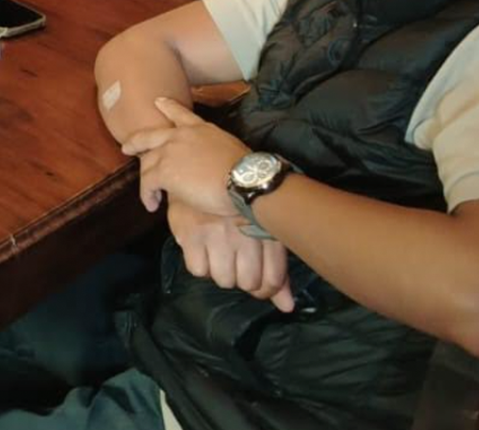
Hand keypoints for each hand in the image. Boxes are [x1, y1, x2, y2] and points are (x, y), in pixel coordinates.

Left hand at [121, 97, 250, 217]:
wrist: (243, 180)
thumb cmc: (245, 172)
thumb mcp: (228, 149)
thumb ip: (211, 151)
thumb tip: (209, 165)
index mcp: (200, 129)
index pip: (180, 114)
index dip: (168, 107)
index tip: (158, 101)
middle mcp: (181, 136)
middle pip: (150, 136)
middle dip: (136, 142)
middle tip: (126, 148)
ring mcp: (169, 152)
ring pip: (147, 164)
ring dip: (146, 182)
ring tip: (149, 196)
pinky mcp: (163, 171)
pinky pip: (148, 183)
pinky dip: (147, 195)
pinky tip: (151, 204)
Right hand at [167, 199, 295, 311]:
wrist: (203, 170)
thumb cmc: (237, 206)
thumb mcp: (264, 232)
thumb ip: (276, 272)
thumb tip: (287, 308)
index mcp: (267, 230)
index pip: (272, 278)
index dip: (266, 289)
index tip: (258, 283)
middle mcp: (244, 233)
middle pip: (248, 283)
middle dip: (242, 279)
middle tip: (236, 265)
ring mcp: (217, 233)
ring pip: (223, 280)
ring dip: (221, 273)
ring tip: (218, 255)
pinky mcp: (192, 233)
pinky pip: (198, 270)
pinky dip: (200, 265)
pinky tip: (202, 250)